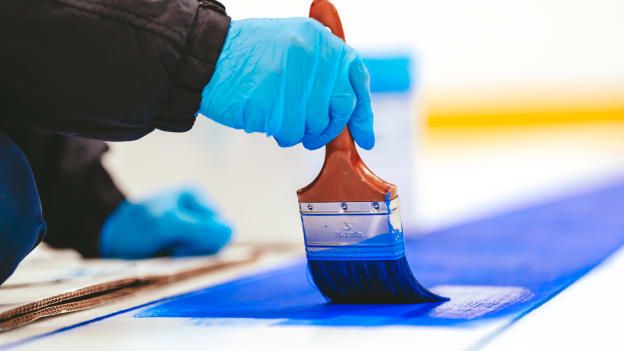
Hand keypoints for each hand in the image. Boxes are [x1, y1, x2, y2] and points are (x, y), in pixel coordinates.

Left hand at [99, 188, 231, 258]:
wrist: (104, 241)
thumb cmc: (134, 228)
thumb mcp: (166, 225)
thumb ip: (200, 228)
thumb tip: (230, 231)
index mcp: (196, 196)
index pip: (221, 226)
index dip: (202, 240)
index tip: (176, 242)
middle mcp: (198, 210)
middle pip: (217, 239)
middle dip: (195, 248)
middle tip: (169, 247)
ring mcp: (191, 228)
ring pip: (208, 251)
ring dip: (187, 256)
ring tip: (165, 252)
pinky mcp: (184, 243)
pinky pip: (198, 258)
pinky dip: (183, 262)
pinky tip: (167, 257)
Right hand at [199, 18, 373, 149]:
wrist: (204, 56)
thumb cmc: (245, 56)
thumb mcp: (292, 43)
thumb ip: (321, 67)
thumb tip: (346, 103)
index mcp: (319, 40)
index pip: (356, 79)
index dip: (363, 112)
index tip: (365, 136)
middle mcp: (312, 56)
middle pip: (339, 108)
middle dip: (327, 128)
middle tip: (312, 136)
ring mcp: (293, 80)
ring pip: (313, 125)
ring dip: (296, 130)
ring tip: (275, 115)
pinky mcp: (274, 104)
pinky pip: (290, 133)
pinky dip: (278, 132)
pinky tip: (264, 117)